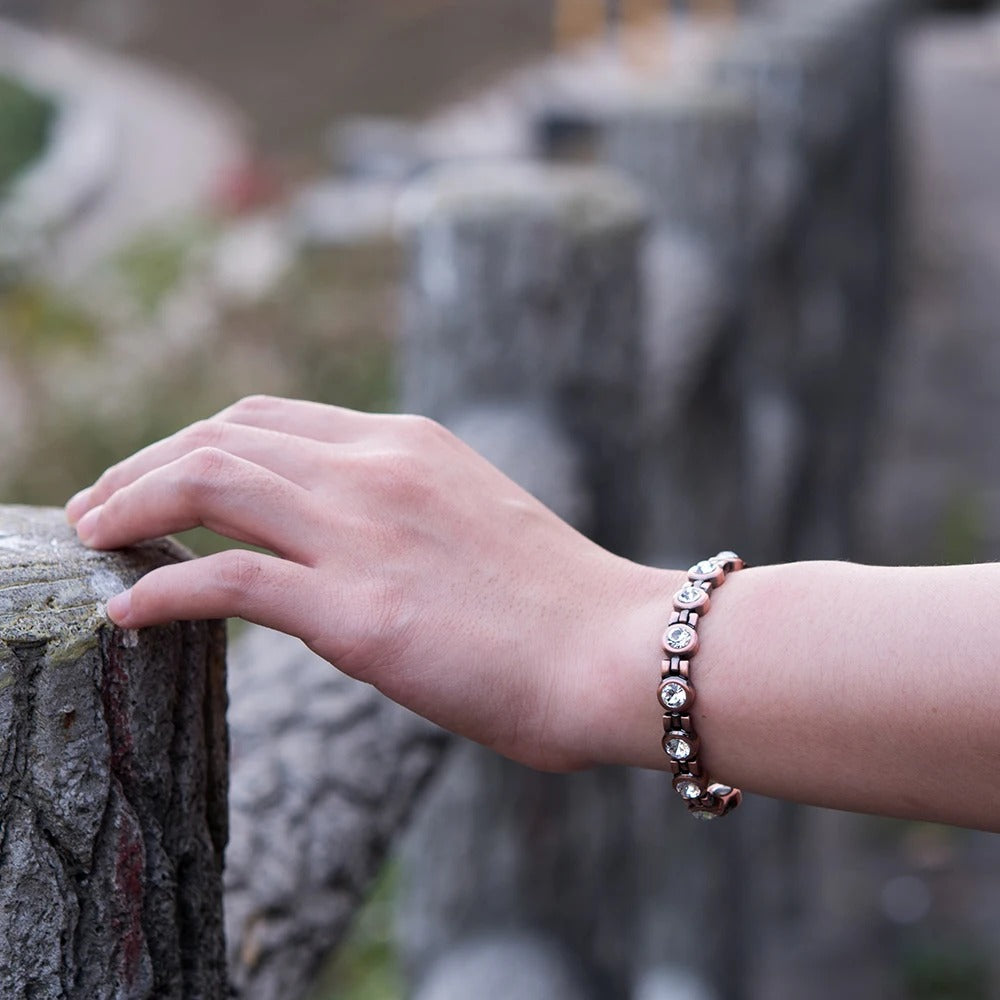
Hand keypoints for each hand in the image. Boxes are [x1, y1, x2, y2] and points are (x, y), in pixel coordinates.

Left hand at [66, 396, 672, 771]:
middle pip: (222, 437)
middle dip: (141, 465)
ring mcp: (364, 532)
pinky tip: (124, 613)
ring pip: (208, 483)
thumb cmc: (560, 603)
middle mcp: (377, 468)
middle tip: (96, 506)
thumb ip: (401, 514)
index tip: (158, 478)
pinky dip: (160, 590)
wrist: (619, 649)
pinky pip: (226, 580)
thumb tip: (339, 545)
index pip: (269, 418)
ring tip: (87, 538)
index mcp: (407, 443)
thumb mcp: (471, 523)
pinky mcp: (358, 610)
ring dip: (128, 506)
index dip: (195, 442)